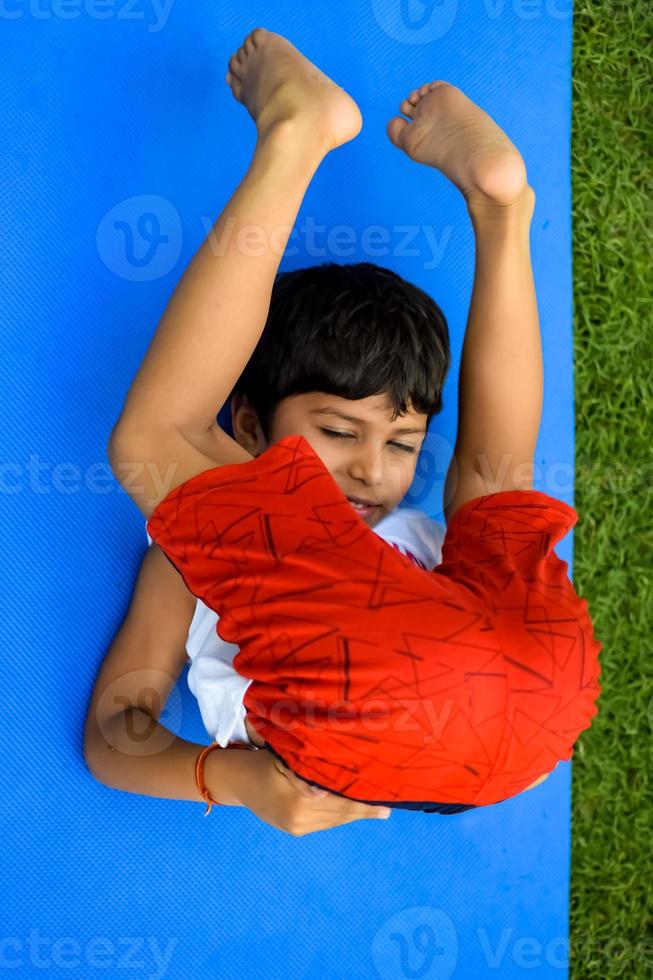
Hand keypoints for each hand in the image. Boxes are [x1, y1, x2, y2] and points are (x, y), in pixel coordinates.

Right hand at [220, 746, 392, 835]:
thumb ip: (309, 769)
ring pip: (335, 819)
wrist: (237, 781)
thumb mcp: (285, 756)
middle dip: (365, 809)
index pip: (339, 798)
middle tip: (389, 807)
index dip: (362, 798)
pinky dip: (342, 815)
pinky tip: (356, 809)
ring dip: (356, 813)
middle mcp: (299, 817)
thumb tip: (335, 779)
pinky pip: (326, 822)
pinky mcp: (296, 830)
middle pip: (341, 812)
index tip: (383, 797)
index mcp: (298, 798)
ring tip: (379, 809)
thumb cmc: (264, 759)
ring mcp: (298, 826)